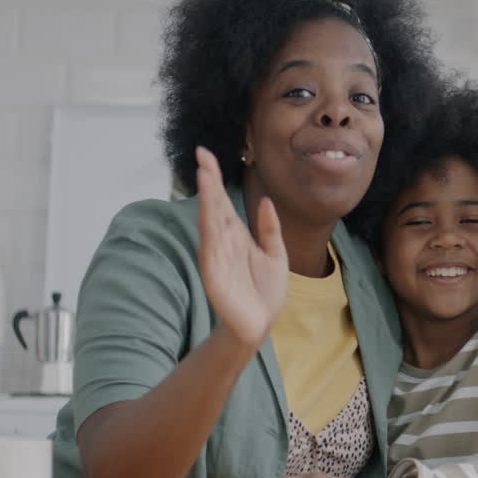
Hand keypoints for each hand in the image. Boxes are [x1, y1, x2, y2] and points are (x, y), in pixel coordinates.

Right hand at [195, 146, 287, 349]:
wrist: (260, 324)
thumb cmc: (265, 293)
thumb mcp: (275, 254)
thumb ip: (270, 228)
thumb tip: (265, 200)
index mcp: (237, 236)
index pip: (224, 201)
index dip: (217, 178)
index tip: (207, 155)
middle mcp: (224, 241)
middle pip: (215, 204)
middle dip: (209, 179)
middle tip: (201, 153)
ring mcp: (217, 254)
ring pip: (211, 218)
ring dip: (207, 195)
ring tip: (204, 171)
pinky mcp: (214, 270)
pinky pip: (211, 242)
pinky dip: (209, 223)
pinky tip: (207, 206)